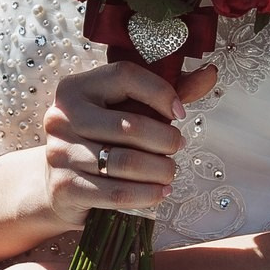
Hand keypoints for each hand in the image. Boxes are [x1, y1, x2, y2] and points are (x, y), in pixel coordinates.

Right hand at [25, 60, 218, 232]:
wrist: (60, 185)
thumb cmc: (102, 141)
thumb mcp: (129, 110)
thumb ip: (166, 92)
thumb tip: (209, 73)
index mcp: (75, 87)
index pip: (124, 75)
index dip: (160, 91)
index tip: (179, 113)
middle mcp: (61, 116)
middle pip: (129, 125)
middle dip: (165, 141)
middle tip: (177, 148)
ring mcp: (59, 153)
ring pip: (125, 162)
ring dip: (160, 171)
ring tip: (170, 173)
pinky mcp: (64, 187)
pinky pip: (116, 193)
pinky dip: (147, 195)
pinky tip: (160, 193)